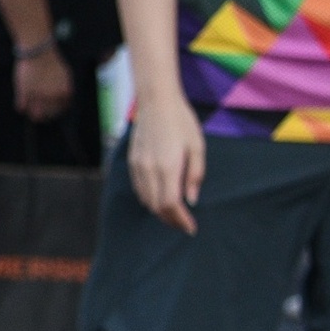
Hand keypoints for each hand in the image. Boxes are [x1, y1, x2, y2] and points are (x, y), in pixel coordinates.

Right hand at [12, 48, 73, 120]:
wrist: (38, 51)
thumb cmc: (51, 61)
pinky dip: (21, 106)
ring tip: (30, 113)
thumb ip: (63, 90)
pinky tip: (21, 104)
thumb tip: (62, 100)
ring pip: (35, 115)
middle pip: (48, 115)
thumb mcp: (64, 76)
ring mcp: (38, 96)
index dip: (54, 111)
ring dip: (33, 114)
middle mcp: (52, 97)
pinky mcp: (24, 92)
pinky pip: (21, 107)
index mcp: (64, 93)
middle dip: (44, 116)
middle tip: (39, 114)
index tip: (50, 112)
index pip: (60, 110)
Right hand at [127, 88, 204, 234]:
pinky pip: (139, 189)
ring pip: (146, 200)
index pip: (171, 204)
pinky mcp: (132, 162)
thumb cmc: (182, 122)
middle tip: (185, 224)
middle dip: (171, 219)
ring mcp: (138, 166)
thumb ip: (195, 175)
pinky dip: (149, 199)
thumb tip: (191, 200)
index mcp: (168, 166)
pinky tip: (160, 199)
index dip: (181, 220)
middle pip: (157, 206)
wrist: (156, 102)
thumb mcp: (197, 147)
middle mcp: (149, 169)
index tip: (191, 228)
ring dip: (160, 211)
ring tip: (174, 214)